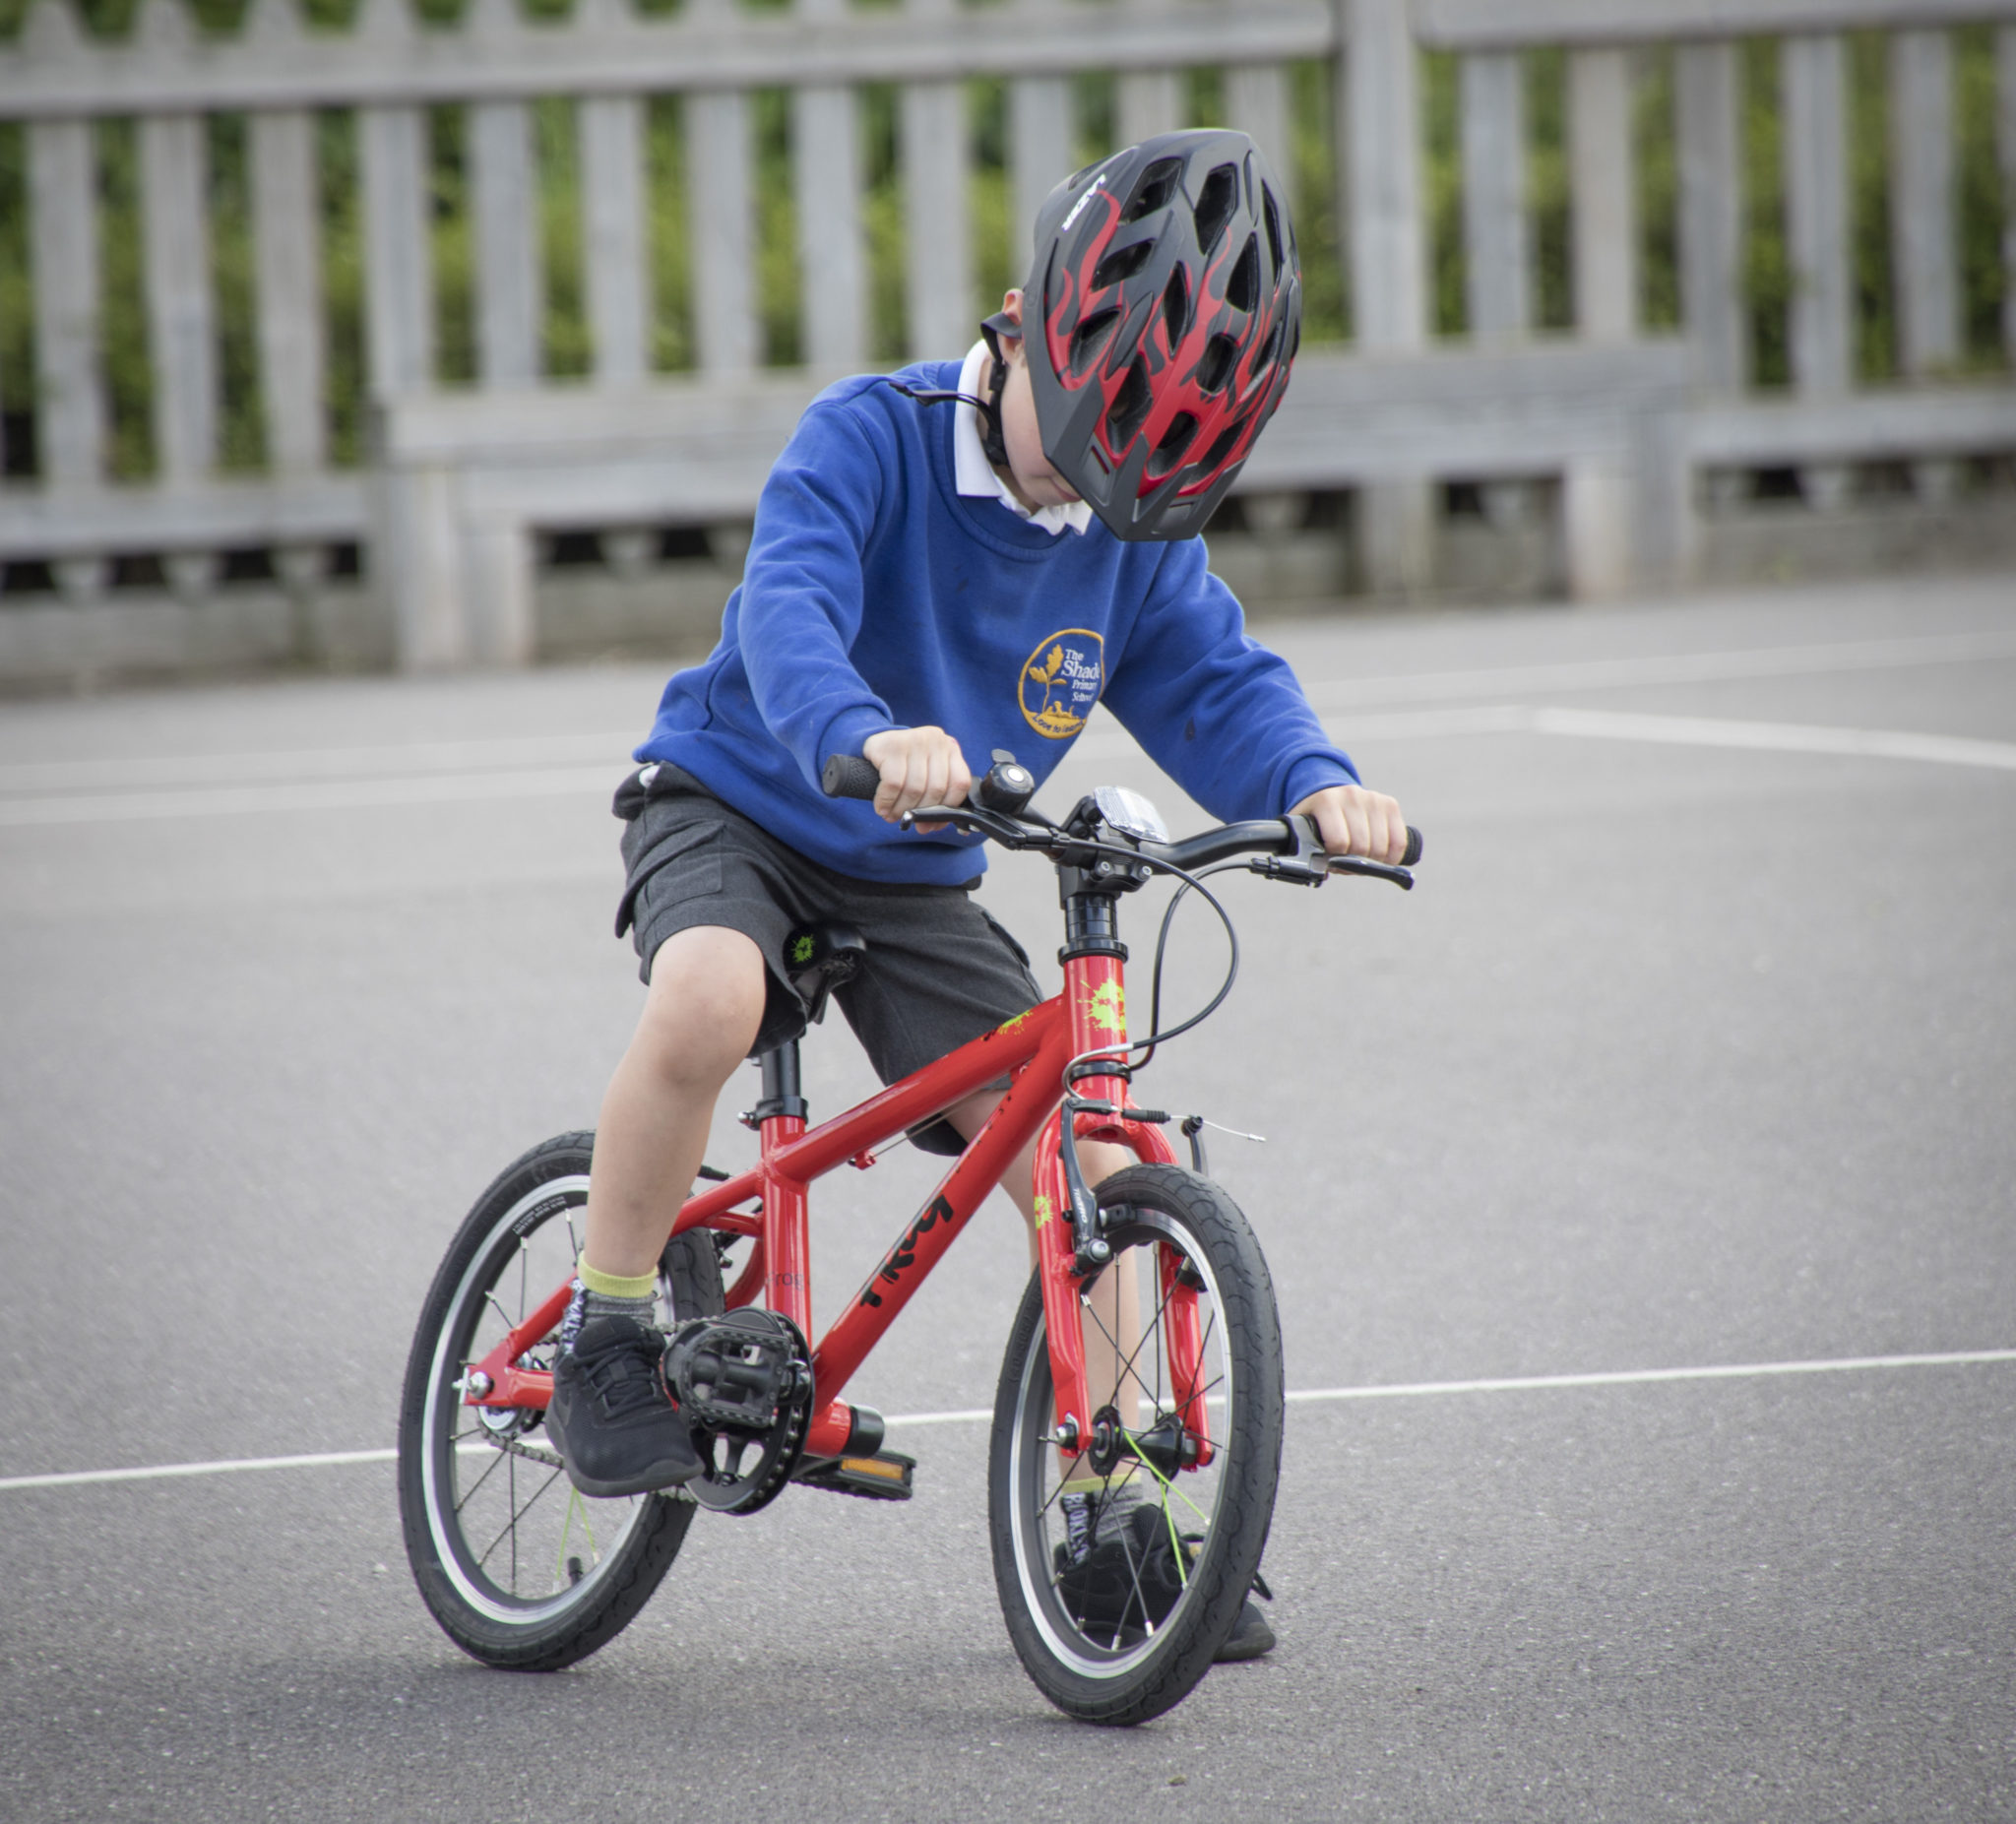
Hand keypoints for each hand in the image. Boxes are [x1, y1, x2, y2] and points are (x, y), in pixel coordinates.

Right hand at [863, 726, 970, 830]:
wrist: (875, 746)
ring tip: (891, 816)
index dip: (947, 809)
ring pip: (915, 788)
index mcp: (951, 748)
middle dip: (921, 813)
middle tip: (908, 821)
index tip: (932, 823)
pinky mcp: (892, 745)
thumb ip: (938, 794)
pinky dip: (887, 801)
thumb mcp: (926, 772)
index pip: (959, 783)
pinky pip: (893, 783)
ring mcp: (915, 739)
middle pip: (936, 788)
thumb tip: (933, 824)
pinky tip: (882, 808)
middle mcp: (936, 740)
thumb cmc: (904, 764)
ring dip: (901, 810)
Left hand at [1290, 783, 1408, 864]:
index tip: (1329, 859)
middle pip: (1362, 847)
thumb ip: (1305, 849)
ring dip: (1372, 861)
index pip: (1339, 842)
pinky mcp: (1390, 804)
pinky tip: (1381, 859)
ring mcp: (1373, 798)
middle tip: (1345, 861)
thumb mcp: (1302, 831)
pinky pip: (1399, 841)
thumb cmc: (1315, 820)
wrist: (1328, 795)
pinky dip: (1392, 857)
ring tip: (1359, 857)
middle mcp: (1351, 796)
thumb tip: (1318, 871)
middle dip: (1354, 862)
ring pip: (1381, 847)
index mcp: (1326, 801)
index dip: (1335, 859)